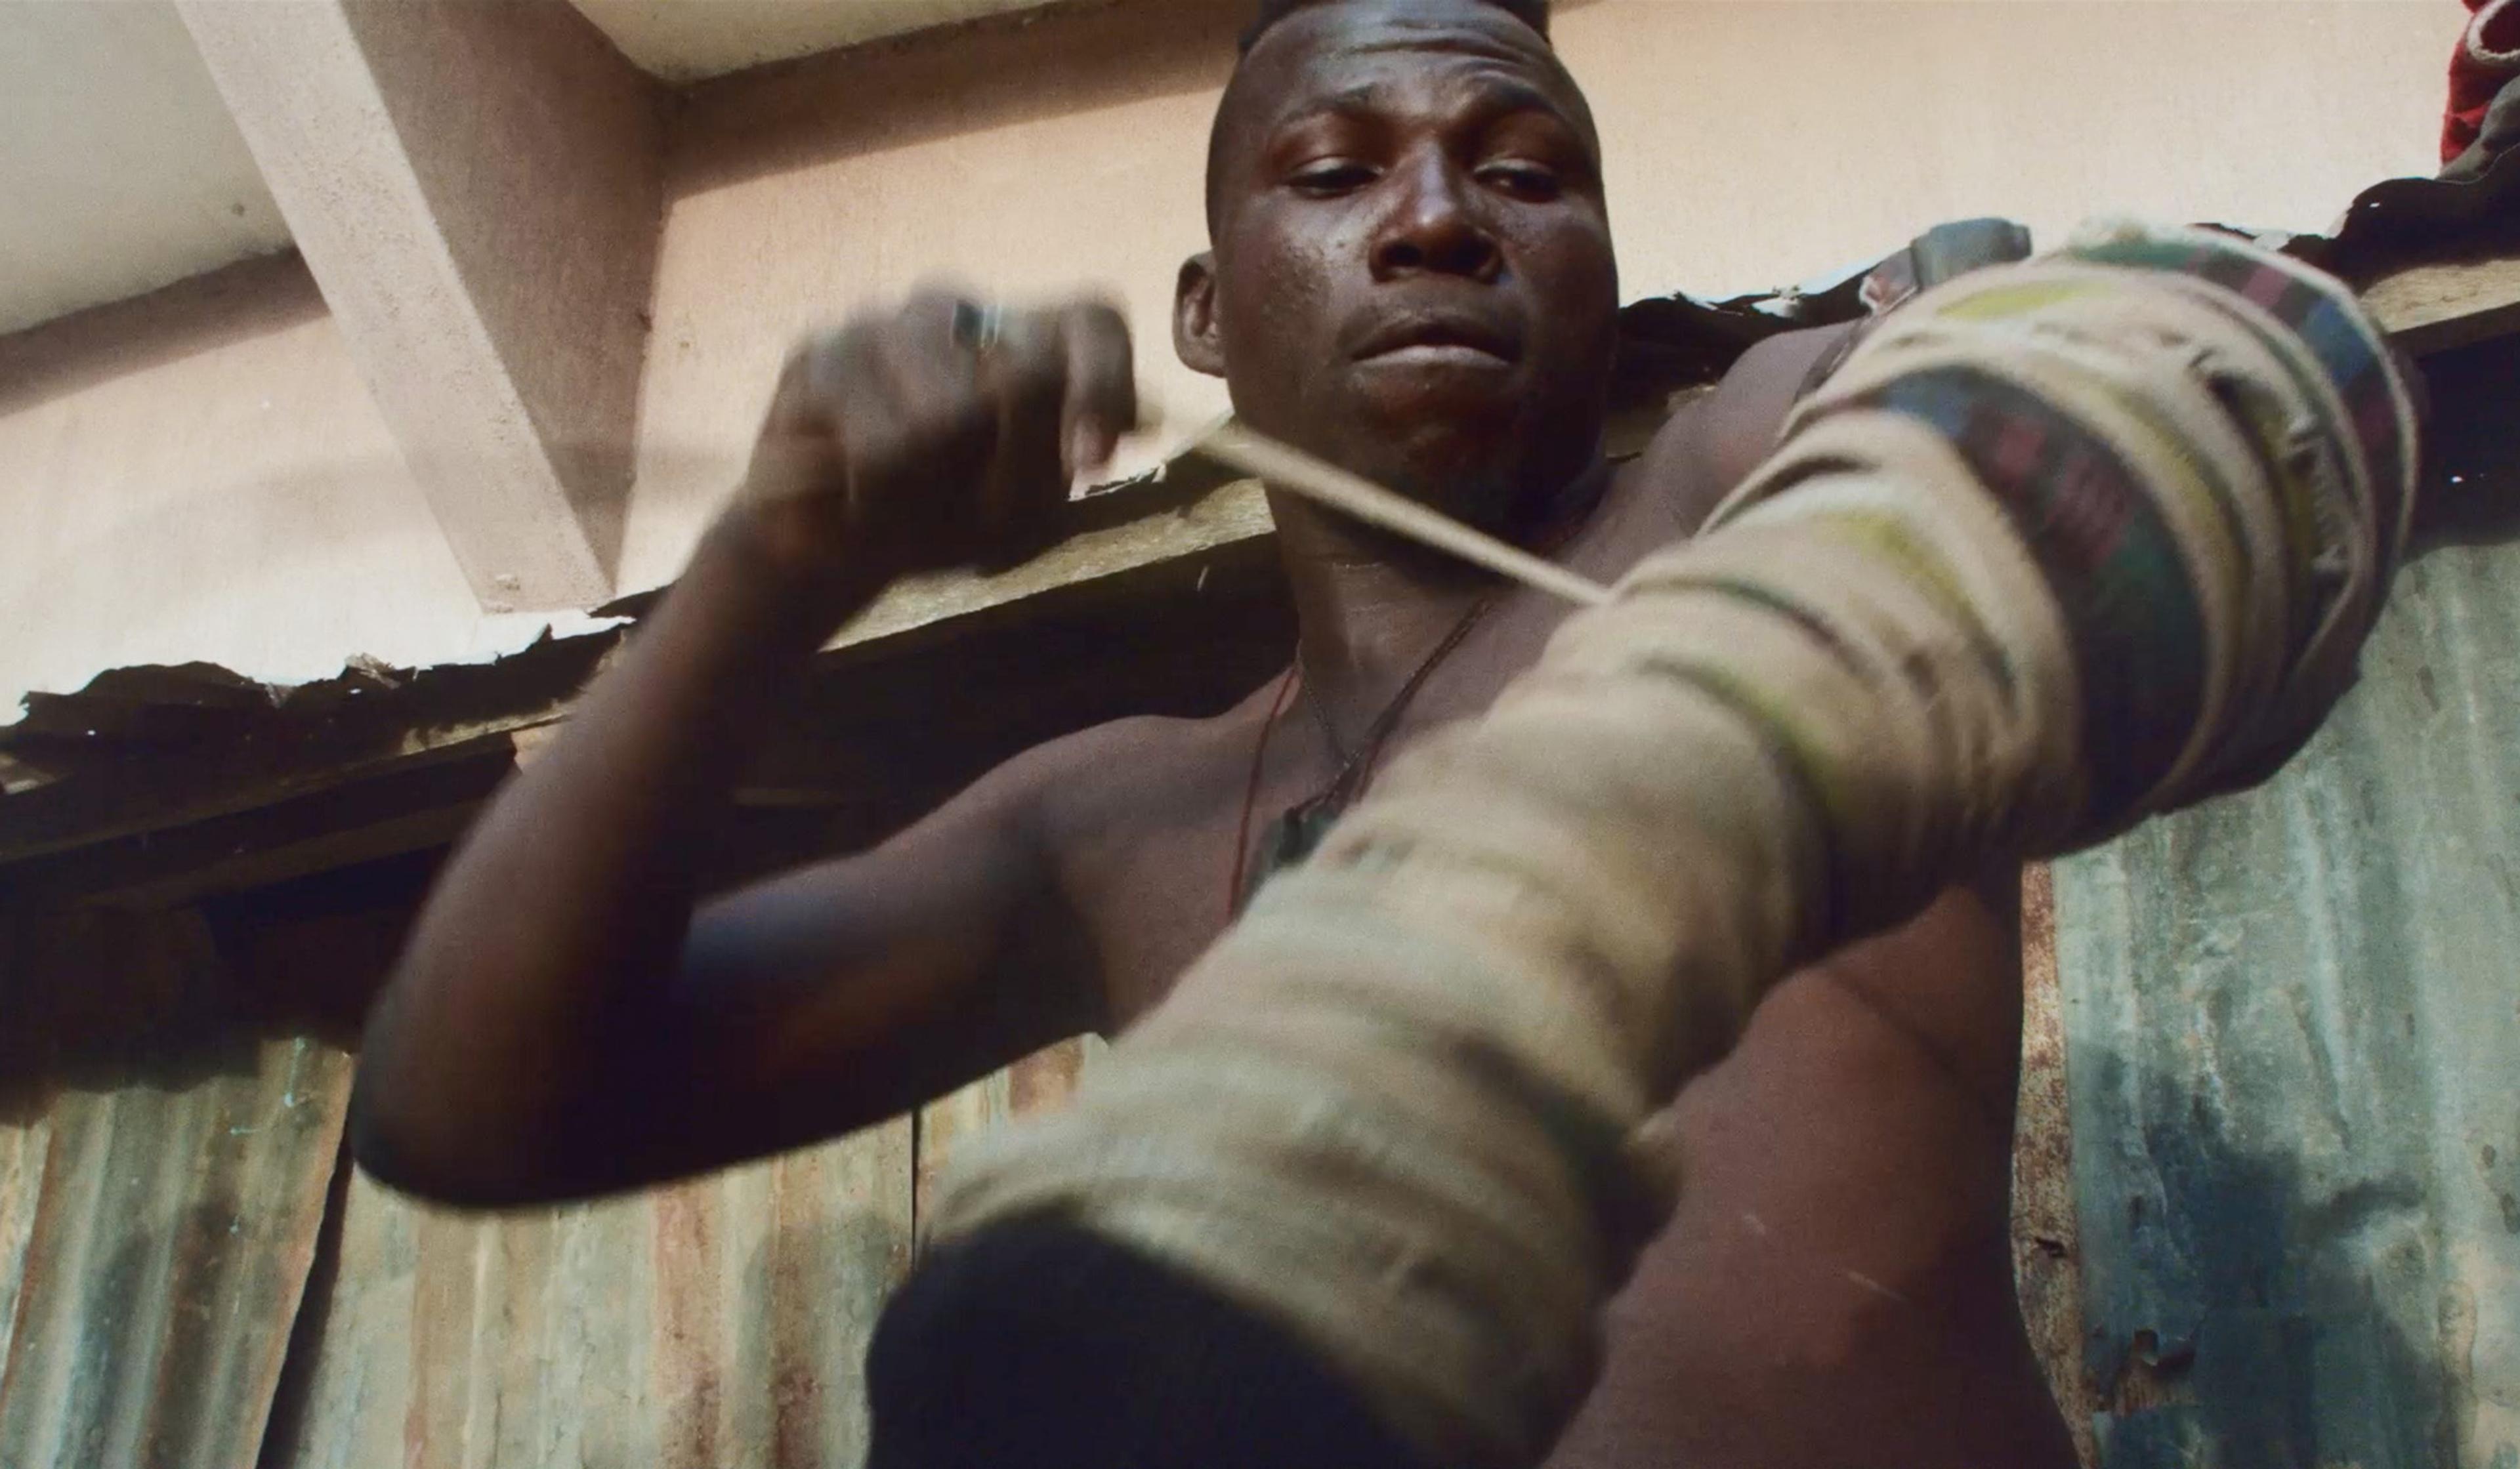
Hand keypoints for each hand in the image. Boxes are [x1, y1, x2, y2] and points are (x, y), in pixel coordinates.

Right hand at [730, 287, 1135, 583]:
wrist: (831, 544)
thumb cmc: (943, 519)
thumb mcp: (1020, 511)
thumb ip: (1063, 463)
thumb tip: (1127, 427)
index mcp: (1025, 338)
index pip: (1092, 324)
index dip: (1103, 386)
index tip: (1092, 464)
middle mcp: (959, 311)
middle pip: (1026, 376)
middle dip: (1011, 469)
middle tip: (978, 516)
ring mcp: (886, 324)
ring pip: (947, 415)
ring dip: (935, 494)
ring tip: (906, 510)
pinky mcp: (819, 357)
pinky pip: (876, 449)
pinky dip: (878, 503)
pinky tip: (857, 505)